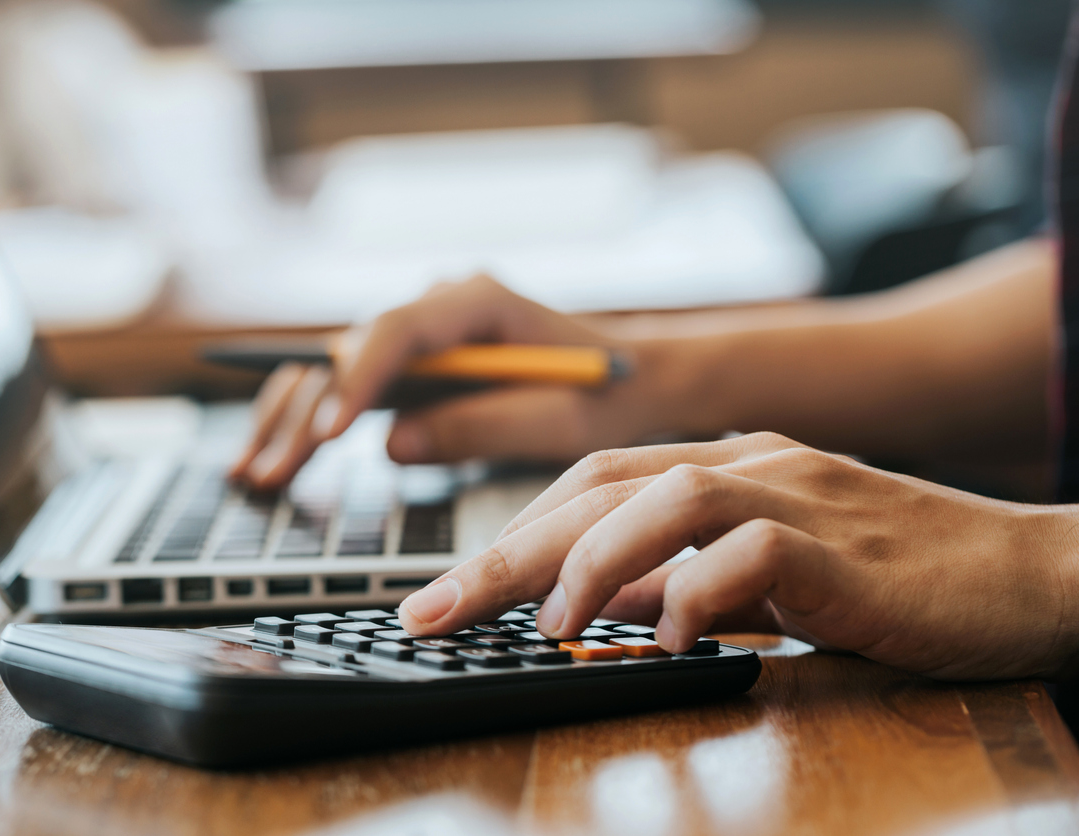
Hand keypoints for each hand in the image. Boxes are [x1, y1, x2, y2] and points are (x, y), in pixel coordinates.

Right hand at [231, 275, 651, 486]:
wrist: (637, 378)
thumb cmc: (611, 395)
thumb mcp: (561, 421)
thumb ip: (481, 427)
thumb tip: (391, 444)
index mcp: (479, 301)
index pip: (398, 331)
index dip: (356, 380)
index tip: (329, 433)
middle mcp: (439, 304)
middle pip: (349, 351)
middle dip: (303, 413)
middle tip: (265, 473)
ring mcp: (423, 331)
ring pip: (335, 367)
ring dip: (291, 419)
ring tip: (250, 474)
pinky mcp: (416, 362)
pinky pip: (351, 387)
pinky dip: (312, 421)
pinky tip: (273, 457)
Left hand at [397, 432, 1078, 680]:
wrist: (1026, 574)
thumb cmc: (893, 578)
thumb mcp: (766, 578)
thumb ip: (685, 578)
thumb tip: (599, 607)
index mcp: (725, 465)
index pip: (591, 485)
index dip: (511, 534)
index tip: (443, 592)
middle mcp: (751, 463)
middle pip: (600, 487)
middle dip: (505, 551)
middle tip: (433, 610)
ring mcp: (798, 494)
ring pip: (663, 497)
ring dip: (589, 562)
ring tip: (547, 625)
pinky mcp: (844, 543)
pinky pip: (751, 553)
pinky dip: (696, 592)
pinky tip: (671, 636)